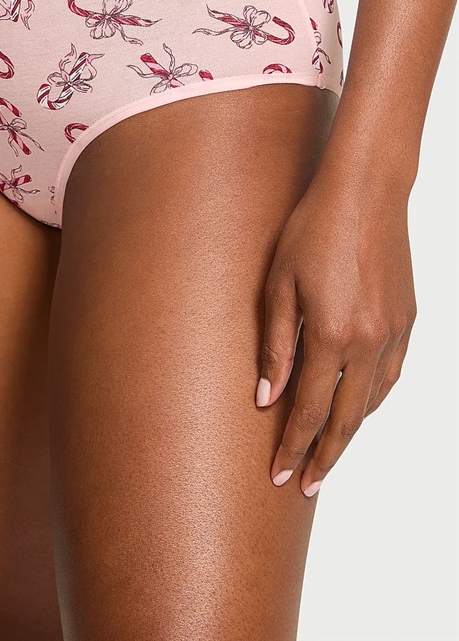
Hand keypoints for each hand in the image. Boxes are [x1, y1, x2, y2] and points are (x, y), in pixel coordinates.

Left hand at [256, 172, 415, 495]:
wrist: (365, 192)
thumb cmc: (312, 229)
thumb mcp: (278, 283)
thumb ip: (275, 344)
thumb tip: (268, 396)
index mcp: (333, 335)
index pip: (311, 411)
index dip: (294, 447)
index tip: (280, 477)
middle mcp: (370, 343)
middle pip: (347, 419)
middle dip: (325, 457)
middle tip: (306, 485)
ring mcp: (395, 332)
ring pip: (374, 401)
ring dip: (351, 430)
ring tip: (328, 451)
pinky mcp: (408, 320)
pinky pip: (392, 375)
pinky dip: (373, 398)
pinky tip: (360, 404)